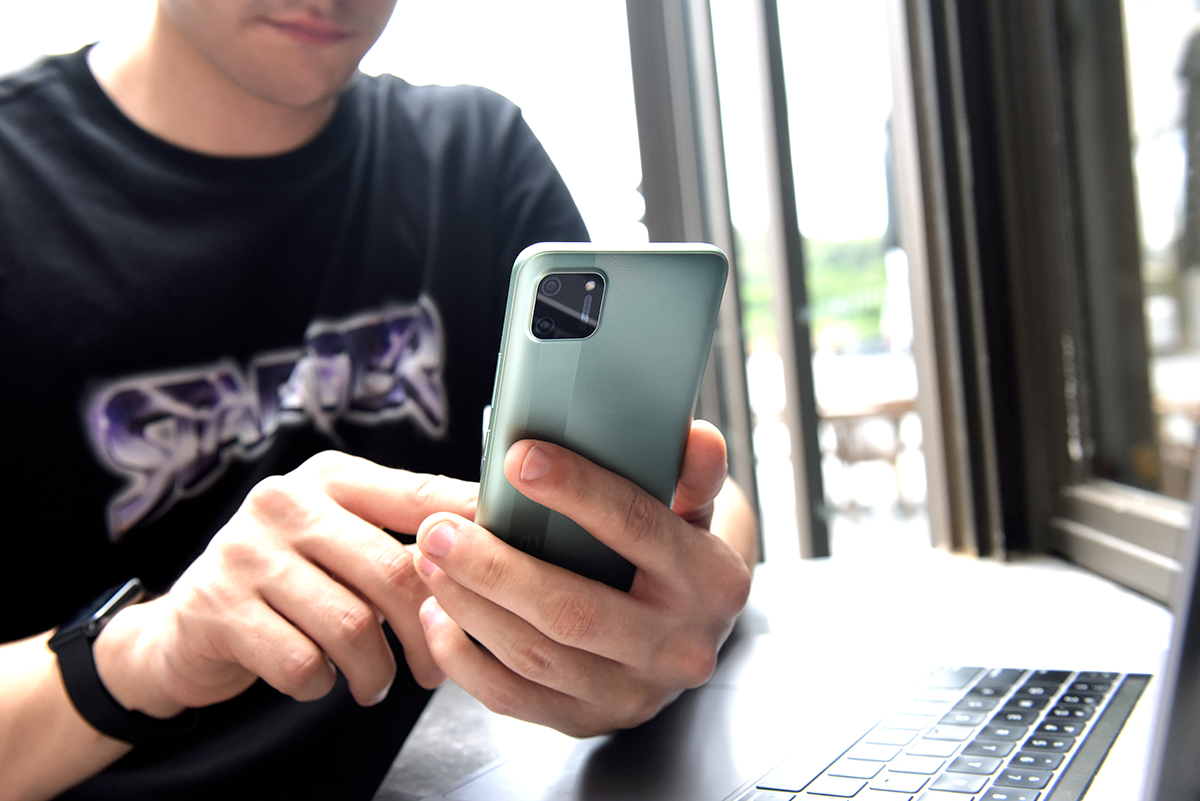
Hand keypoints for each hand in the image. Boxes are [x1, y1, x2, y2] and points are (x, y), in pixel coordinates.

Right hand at [93, 452, 474, 718]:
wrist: (183, 632)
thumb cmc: (288, 586)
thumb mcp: (340, 542)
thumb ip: (402, 536)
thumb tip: (496, 548)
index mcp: (331, 476)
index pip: (422, 496)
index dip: (473, 536)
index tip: (510, 569)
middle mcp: (285, 501)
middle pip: (395, 569)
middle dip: (427, 633)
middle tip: (434, 670)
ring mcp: (245, 551)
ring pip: (352, 625)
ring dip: (376, 670)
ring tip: (375, 683)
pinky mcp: (217, 608)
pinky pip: (302, 663)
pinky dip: (322, 685)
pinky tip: (320, 680)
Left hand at [411, 421, 754, 736]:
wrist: (688, 632)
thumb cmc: (675, 551)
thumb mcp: (695, 509)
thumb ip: (692, 473)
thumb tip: (698, 437)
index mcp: (712, 580)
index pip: (638, 529)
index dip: (577, 492)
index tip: (517, 459)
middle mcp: (679, 647)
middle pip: (572, 609)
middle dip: (494, 567)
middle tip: (440, 530)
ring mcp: (635, 694)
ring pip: (536, 655)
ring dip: (470, 607)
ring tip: (428, 560)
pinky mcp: (590, 721)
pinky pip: (514, 698)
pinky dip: (465, 659)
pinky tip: (438, 615)